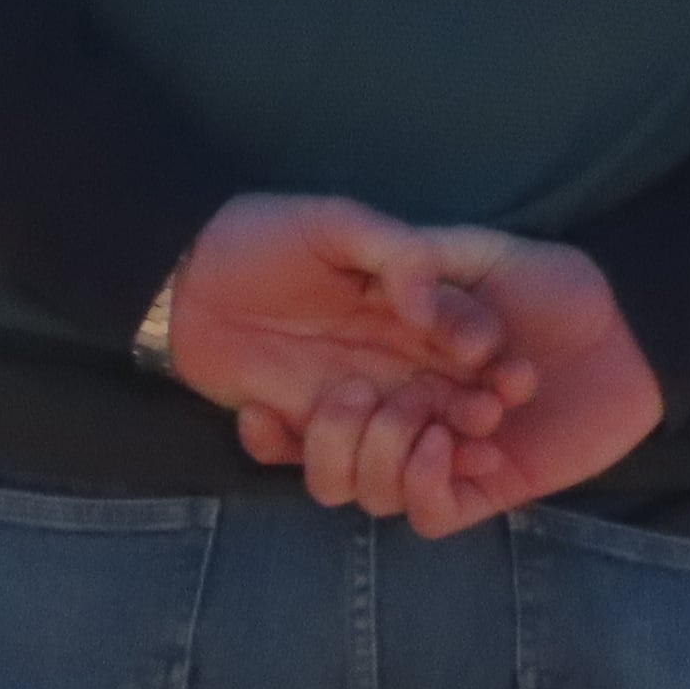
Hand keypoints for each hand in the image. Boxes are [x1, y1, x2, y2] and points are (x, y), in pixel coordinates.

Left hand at [167, 195, 523, 514]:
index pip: (470, 346)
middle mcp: (390, 364)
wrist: (187, 266)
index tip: (501, 376)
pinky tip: (264, 414)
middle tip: (458, 417)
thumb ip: (398, 252)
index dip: (493, 366)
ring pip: (386, 452)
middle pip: (445, 409)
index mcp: (414, 315)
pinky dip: (296, 451)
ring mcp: (346, 398)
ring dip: (379, 444)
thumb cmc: (269, 235)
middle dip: (459, 421)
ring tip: (347, 398)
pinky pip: (311, 464)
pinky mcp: (296, 424)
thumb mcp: (339, 224)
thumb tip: (429, 304)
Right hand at [236, 228, 660, 538]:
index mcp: (394, 373)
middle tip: (353, 395)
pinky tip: (449, 445)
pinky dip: (426, 486)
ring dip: (384, 455)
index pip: (315, 415)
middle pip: (330, 464)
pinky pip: (428, 515)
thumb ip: (416, 267)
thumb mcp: (478, 257)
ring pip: (372, 492)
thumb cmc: (561, 285)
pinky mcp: (489, 489)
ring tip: (422, 413)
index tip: (255, 405)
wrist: (637, 327)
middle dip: (328, 438)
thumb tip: (358, 294)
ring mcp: (448, 458)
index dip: (276, 424)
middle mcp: (412, 420)